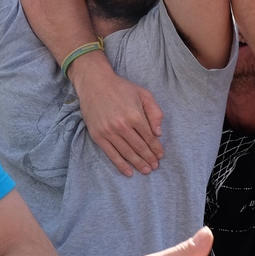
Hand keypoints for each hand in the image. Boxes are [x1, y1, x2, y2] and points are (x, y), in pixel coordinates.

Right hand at [70, 53, 164, 175]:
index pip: (149, 137)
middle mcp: (122, 126)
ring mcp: (108, 132)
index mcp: (135, 115)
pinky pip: (111, 154)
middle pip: (139, 147)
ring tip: (146, 170)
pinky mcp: (98, 136)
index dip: (156, 148)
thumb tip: (158, 133)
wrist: (94, 83)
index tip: (160, 155)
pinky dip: (121, 165)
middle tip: (155, 166)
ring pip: (127, 153)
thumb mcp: (143, 93)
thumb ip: (155, 112)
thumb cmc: (121, 88)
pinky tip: (129, 172)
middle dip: (149, 158)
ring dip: (138, 164)